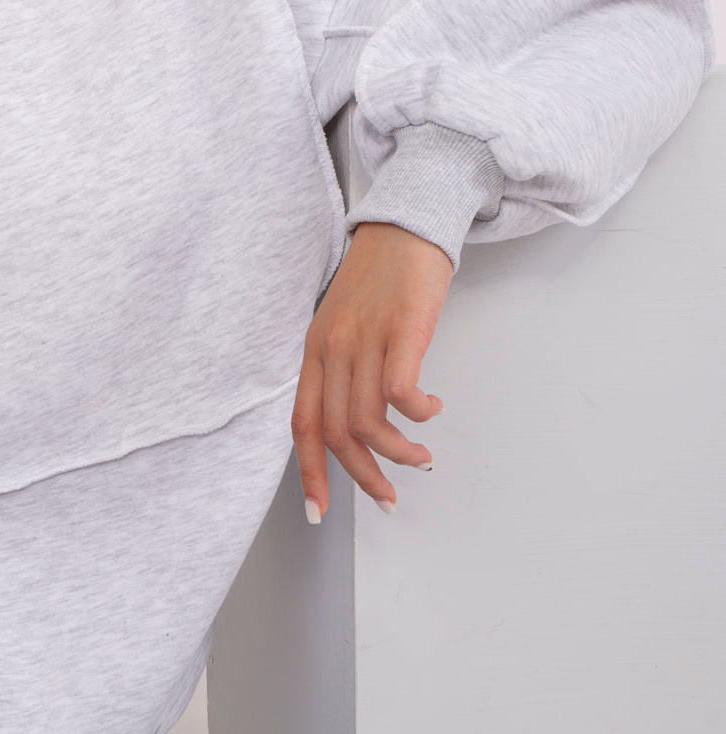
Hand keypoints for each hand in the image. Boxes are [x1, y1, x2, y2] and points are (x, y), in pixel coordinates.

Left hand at [291, 221, 451, 519]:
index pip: (302, 425)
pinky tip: (431, 411)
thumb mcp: (345, 324)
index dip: (309, 473)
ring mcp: (365, 337)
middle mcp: (332, 348)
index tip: (318, 511)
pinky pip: (401, 390)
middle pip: (336, 432)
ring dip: (397, 451)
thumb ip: (344, 368)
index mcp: (315, 351)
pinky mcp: (402, 327)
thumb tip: (356, 422)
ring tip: (420, 457)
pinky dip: (418, 413)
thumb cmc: (381, 277)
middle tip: (389, 497)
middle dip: (363, 476)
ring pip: (367, 419)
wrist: (407, 222)